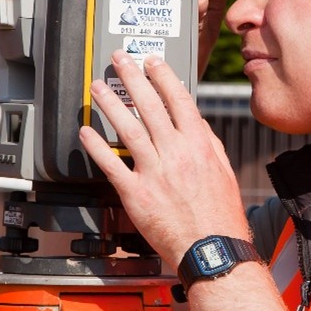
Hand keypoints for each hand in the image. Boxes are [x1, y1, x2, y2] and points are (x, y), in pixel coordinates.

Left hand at [79, 50, 247, 266]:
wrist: (212, 249)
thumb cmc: (220, 216)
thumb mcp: (224, 172)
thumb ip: (208, 145)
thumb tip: (197, 124)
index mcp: (199, 145)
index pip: (178, 100)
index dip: (163, 76)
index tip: (152, 62)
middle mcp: (176, 153)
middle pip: (149, 106)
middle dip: (132, 77)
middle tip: (118, 61)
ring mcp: (154, 172)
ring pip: (127, 128)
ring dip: (110, 104)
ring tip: (97, 88)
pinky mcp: (136, 194)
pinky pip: (112, 165)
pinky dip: (97, 146)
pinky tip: (86, 132)